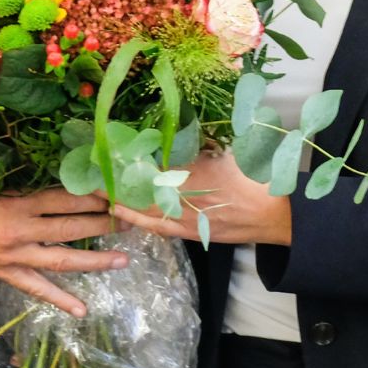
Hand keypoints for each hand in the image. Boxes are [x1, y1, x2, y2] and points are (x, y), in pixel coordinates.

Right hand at [0, 188, 125, 316]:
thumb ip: (27, 189)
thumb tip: (66, 181)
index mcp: (17, 203)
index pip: (63, 198)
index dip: (92, 196)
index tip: (117, 192)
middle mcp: (19, 230)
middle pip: (69, 227)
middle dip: (103, 224)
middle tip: (133, 222)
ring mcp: (14, 256)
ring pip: (61, 259)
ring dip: (94, 261)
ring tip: (123, 260)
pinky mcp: (6, 274)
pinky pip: (37, 289)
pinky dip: (60, 300)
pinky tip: (82, 309)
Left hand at [111, 148, 292, 246]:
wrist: (275, 215)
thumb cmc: (255, 178)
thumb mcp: (229, 152)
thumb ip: (202, 145)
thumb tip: (177, 134)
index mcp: (196, 173)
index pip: (154, 166)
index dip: (130, 159)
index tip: (109, 151)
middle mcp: (187, 198)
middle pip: (143, 189)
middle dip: (118, 182)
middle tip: (93, 175)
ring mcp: (188, 218)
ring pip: (146, 211)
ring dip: (122, 202)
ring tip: (100, 195)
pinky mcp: (191, 233)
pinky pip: (159, 227)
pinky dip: (139, 220)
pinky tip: (124, 214)